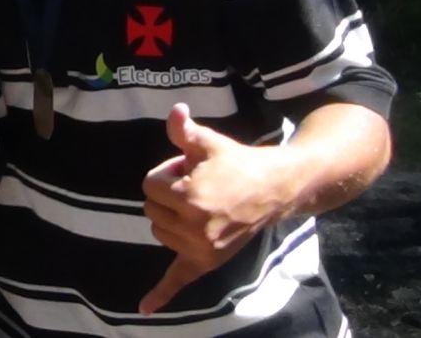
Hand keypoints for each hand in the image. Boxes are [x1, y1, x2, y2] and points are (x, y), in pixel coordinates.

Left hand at [139, 104, 293, 314]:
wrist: (276, 190)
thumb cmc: (238, 162)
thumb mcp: (209, 143)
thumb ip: (183, 131)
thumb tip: (175, 111)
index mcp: (188, 196)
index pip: (149, 183)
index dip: (168, 171)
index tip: (190, 167)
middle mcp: (193, 225)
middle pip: (151, 207)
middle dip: (169, 193)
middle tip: (199, 185)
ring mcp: (200, 247)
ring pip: (158, 230)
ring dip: (171, 217)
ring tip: (202, 203)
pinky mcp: (206, 261)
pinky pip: (178, 280)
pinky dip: (160, 295)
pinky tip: (144, 309)